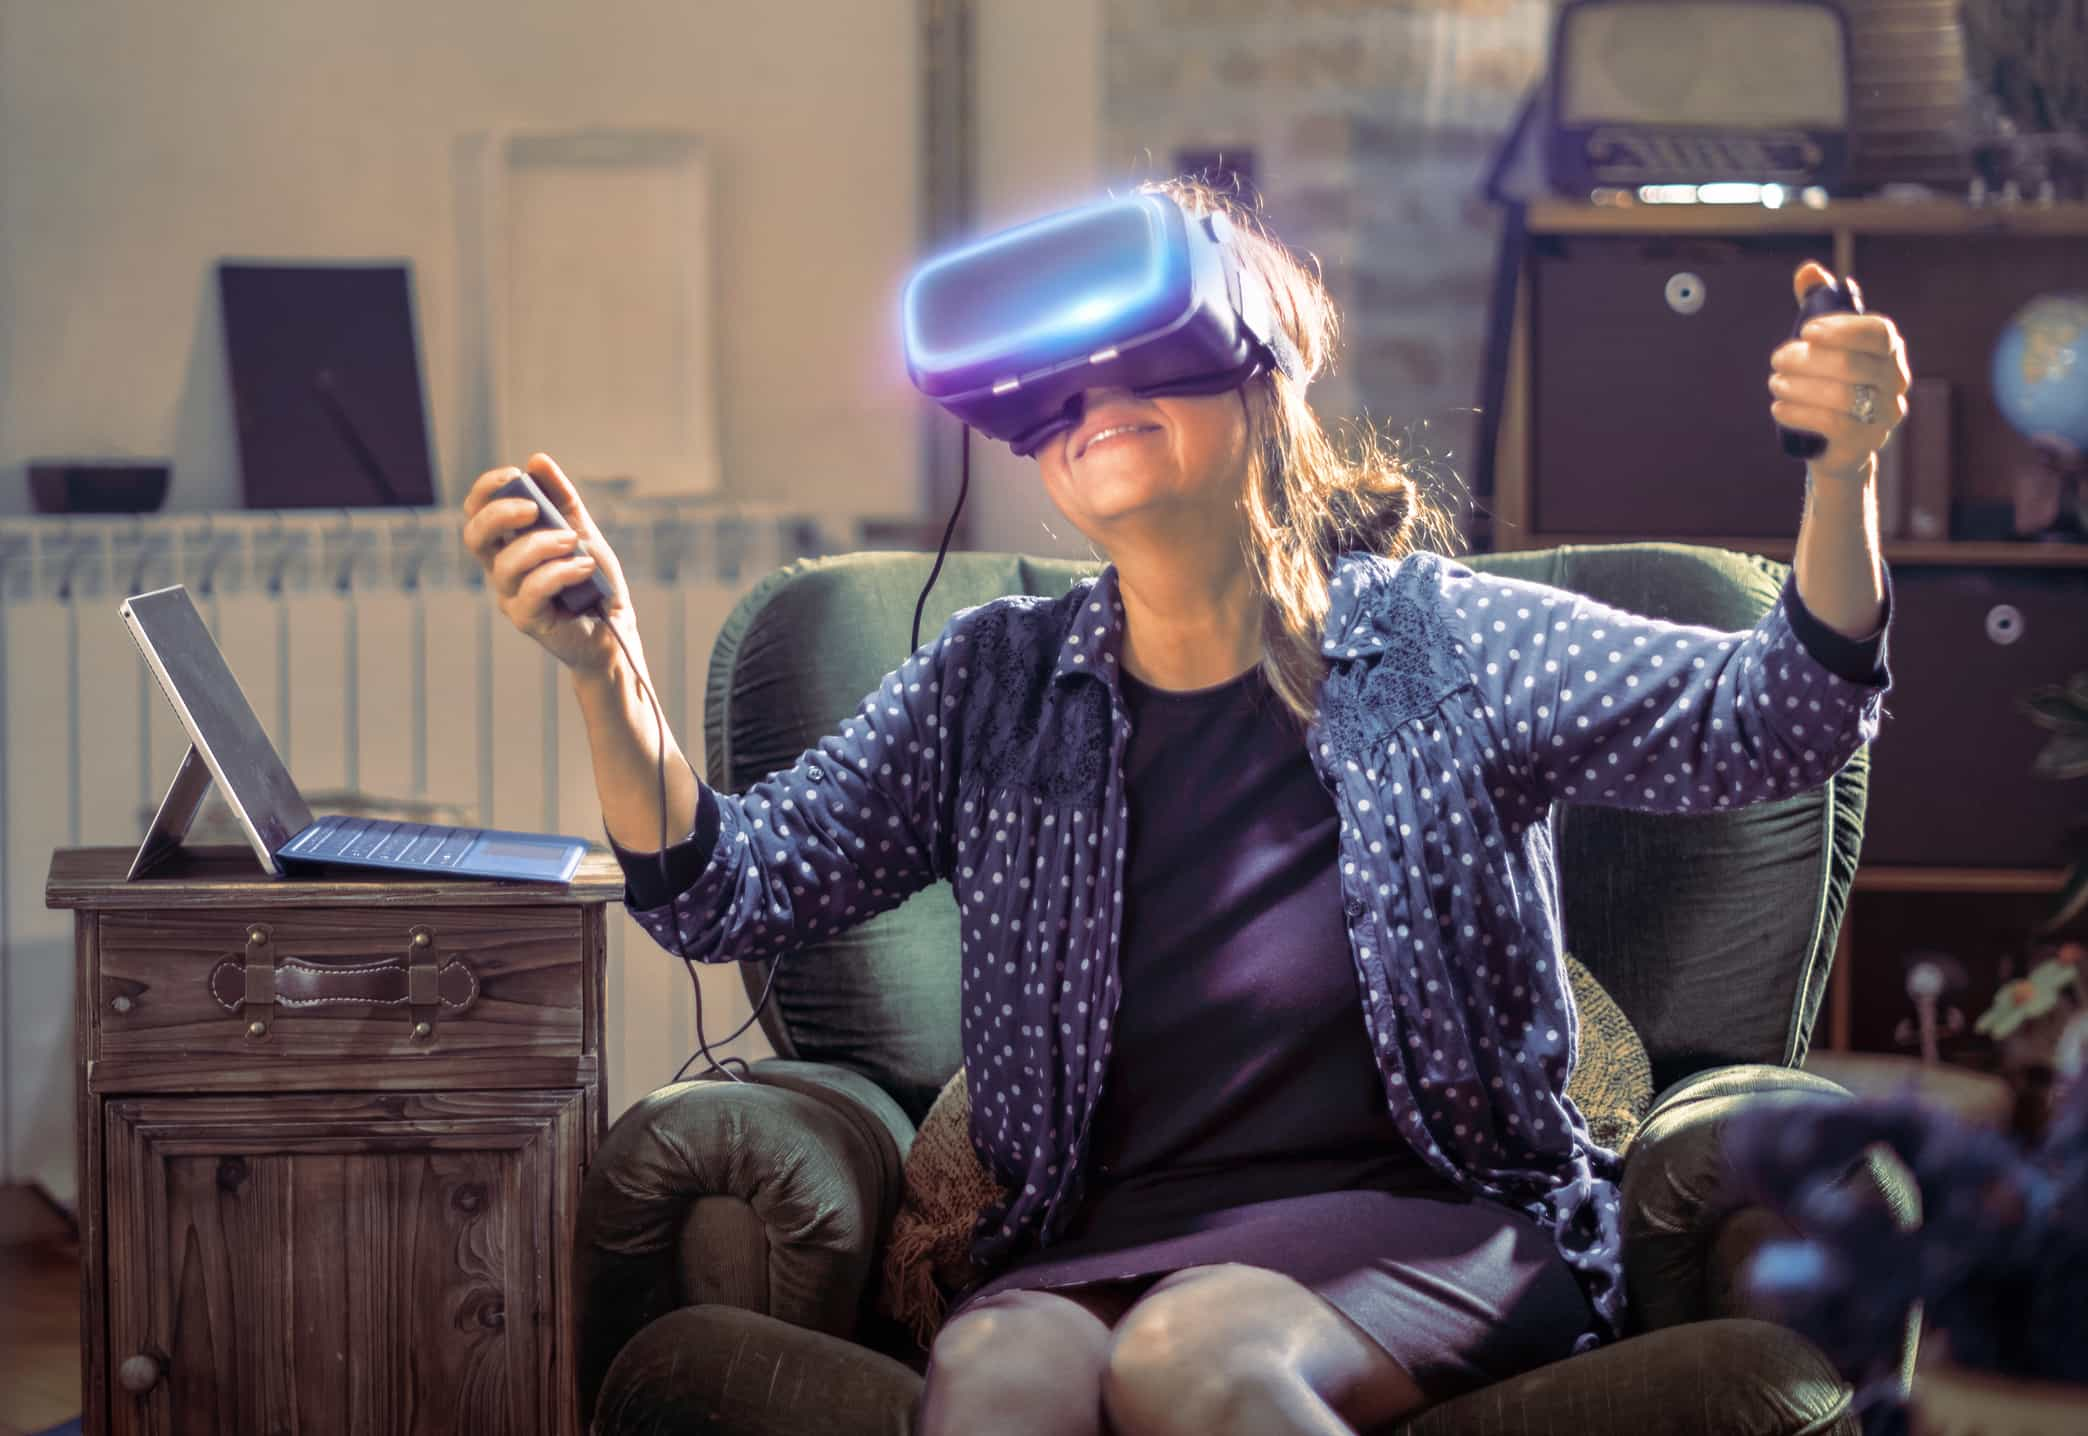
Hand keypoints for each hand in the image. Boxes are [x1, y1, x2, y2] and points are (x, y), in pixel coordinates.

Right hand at [461, 453, 638, 680]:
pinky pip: (532, 590)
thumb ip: (560, 498)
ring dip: (542, 544)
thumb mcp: (580, 529)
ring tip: (574, 541)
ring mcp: (510, 596)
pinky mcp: (527, 620)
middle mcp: (501, 569)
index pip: (476, 512)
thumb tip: (537, 460)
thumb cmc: (592, 579)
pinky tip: (584, 567)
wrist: (615, 624)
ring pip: (507, 564)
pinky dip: (560, 572)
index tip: (514, 475)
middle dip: (501, 514)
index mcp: (507, 544)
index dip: (486, 490)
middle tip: (535, 508)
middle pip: (475, 536)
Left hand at [1768, 261, 1912, 485]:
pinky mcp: (1865, 443)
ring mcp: (1885, 415)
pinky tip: (1778, 407)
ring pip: (1842, 397)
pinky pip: (1833, 425)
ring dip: (1799, 387)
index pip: (1878, 333)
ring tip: (1775, 383)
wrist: (1836, 443)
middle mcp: (1896, 381)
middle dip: (1807, 360)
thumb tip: (1808, 270)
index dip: (1842, 329)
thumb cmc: (1830, 382)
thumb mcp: (1824, 343)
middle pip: (1853, 365)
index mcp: (1890, 350)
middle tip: (1777, 360)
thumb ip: (1817, 304)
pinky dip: (1800, 413)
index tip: (1806, 331)